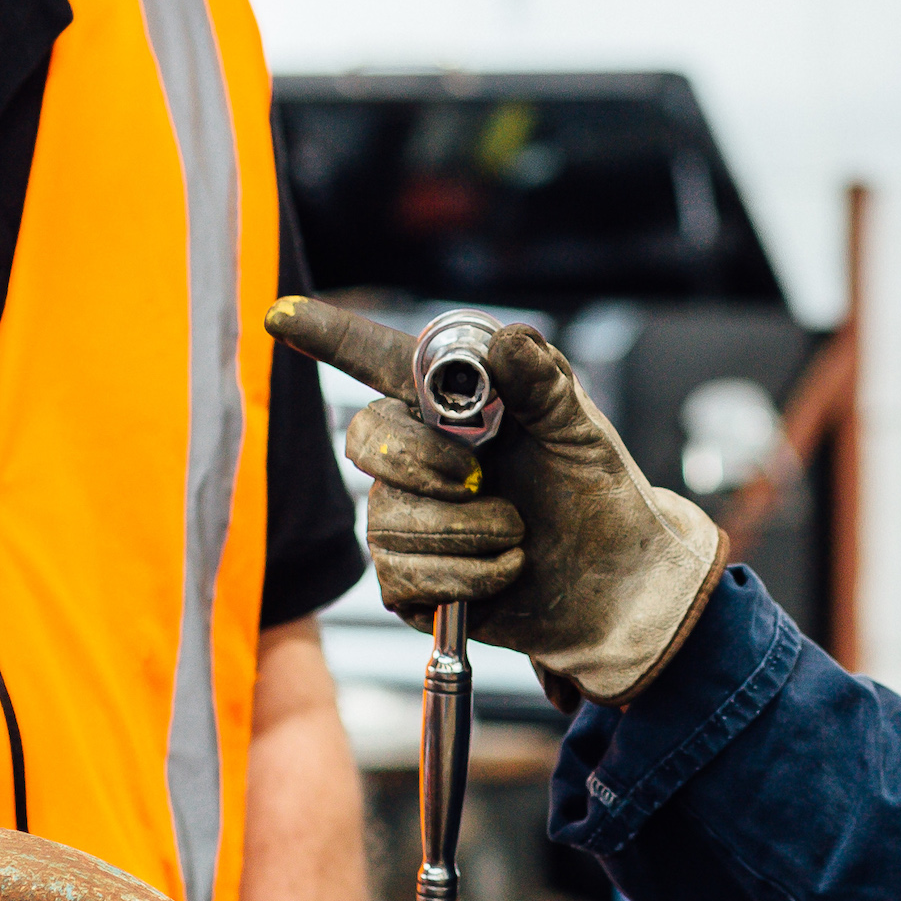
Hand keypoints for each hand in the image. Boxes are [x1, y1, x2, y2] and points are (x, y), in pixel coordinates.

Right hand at [266, 297, 729, 705]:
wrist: (619, 586)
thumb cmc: (599, 496)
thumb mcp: (582, 430)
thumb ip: (543, 382)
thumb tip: (504, 339)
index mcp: (452, 404)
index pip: (377, 361)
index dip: (326, 336)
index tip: (280, 315)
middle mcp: (418, 455)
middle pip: (366, 439)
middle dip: (421, 463)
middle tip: (481, 479)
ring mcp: (407, 517)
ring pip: (390, 518)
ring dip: (468, 532)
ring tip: (517, 536)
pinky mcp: (410, 579)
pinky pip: (403, 575)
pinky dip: (466, 576)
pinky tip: (504, 570)